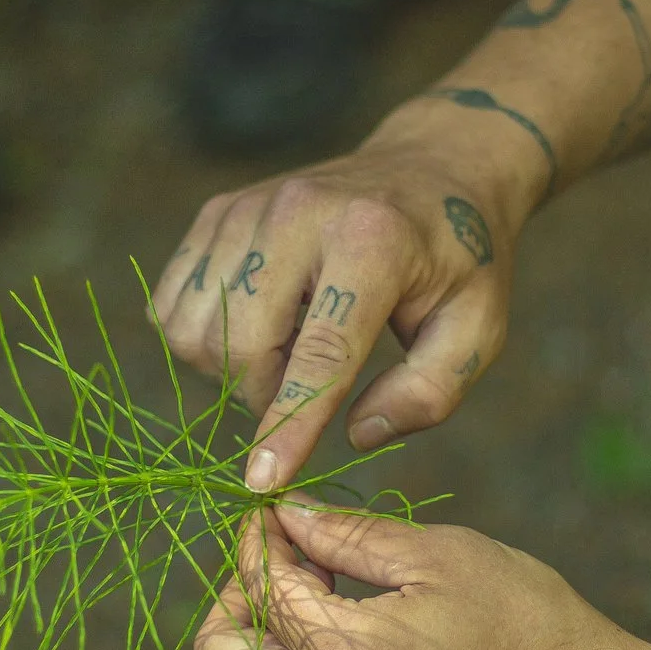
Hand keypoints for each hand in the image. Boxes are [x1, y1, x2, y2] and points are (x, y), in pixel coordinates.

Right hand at [152, 128, 525, 490]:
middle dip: (263, 397)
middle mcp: (299, 213)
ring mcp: (249, 207)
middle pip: (240, 345)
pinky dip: (204, 337)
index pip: (320, 353)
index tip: (263, 481)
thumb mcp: (478, 328)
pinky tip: (256, 326)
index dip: (290, 424)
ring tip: (287, 353)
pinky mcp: (217, 211)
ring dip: (231, 368)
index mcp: (374, 241)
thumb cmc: (458, 260)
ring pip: (194, 328)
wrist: (431, 168)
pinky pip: (172, 304)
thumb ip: (429, 393)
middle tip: (308, 393)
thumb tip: (356, 435)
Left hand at [192, 502, 650, 649]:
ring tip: (301, 602)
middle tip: (287, 555)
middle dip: (235, 589)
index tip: (280, 508)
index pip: (261, 587)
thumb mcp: (442, 556)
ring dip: (241, 644)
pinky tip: (321, 640)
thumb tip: (286, 513)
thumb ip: (348, 535)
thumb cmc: (530, 624)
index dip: (260, 536)